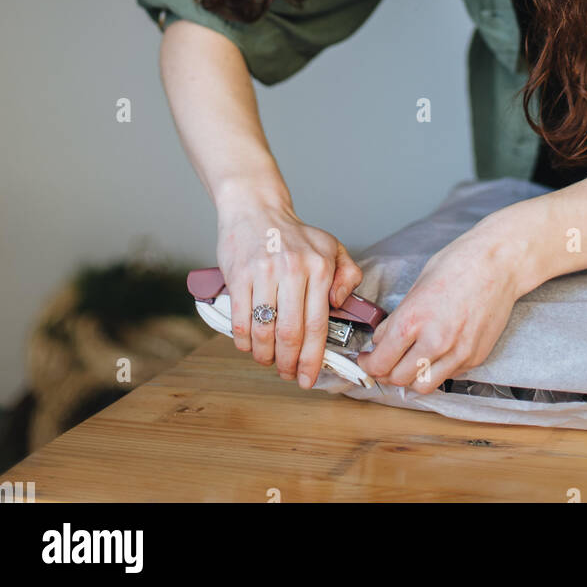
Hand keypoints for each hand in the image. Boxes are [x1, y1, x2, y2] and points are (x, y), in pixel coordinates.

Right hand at [216, 183, 362, 388]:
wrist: (256, 208)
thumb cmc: (294, 234)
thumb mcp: (331, 247)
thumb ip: (347, 274)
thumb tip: (340, 304)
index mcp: (319, 267)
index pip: (317, 325)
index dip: (312, 359)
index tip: (308, 378)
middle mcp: (293, 270)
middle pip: (290, 334)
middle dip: (288, 363)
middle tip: (287, 374)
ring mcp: (264, 273)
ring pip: (264, 331)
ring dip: (265, 355)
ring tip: (268, 360)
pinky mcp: (238, 275)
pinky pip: (240, 320)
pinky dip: (244, 341)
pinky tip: (249, 345)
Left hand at [356, 219, 526, 394]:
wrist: (499, 263)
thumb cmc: (459, 264)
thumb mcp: (417, 286)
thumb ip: (398, 318)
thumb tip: (381, 340)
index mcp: (414, 320)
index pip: (381, 362)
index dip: (368, 364)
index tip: (366, 360)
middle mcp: (435, 341)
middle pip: (398, 379)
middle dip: (386, 373)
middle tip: (383, 362)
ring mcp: (458, 353)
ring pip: (423, 386)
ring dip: (411, 378)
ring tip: (407, 363)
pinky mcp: (475, 358)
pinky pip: (447, 375)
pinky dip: (436, 370)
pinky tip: (434, 353)